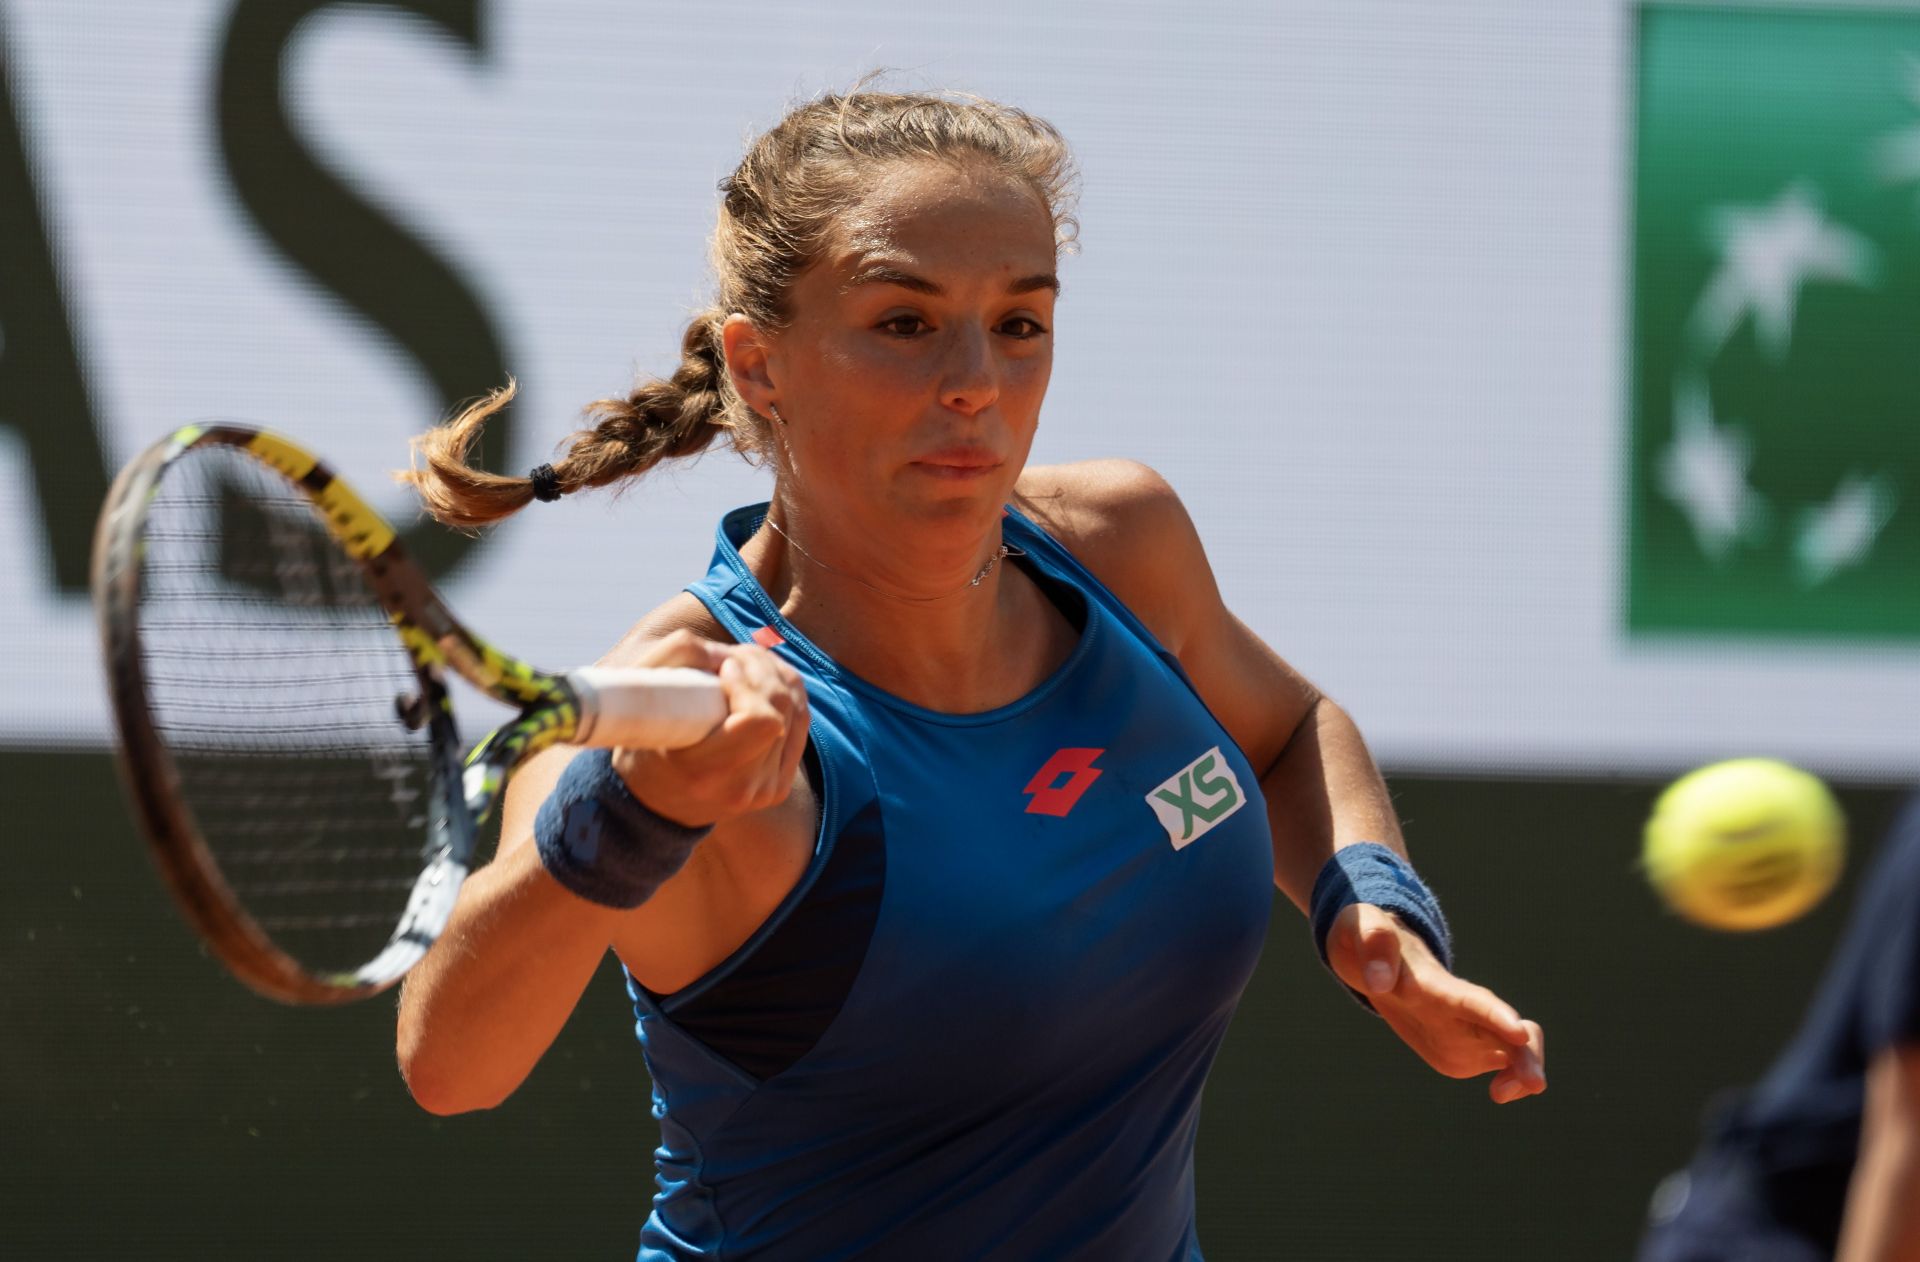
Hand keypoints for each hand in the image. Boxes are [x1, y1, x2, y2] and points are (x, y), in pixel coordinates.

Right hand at [608, 630, 809, 827]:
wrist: (658, 800)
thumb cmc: (644, 742)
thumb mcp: (642, 697)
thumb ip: (678, 657)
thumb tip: (729, 654)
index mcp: (706, 772)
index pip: (762, 720)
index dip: (748, 685)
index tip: (723, 671)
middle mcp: (743, 788)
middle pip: (782, 707)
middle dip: (761, 667)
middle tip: (732, 657)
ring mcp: (767, 790)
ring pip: (797, 710)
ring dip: (775, 675)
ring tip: (744, 665)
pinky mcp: (780, 785)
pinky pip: (800, 724)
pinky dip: (787, 694)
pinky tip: (763, 682)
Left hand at [1325, 903, 1545, 1104]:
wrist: (1371, 953)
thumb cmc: (1366, 936)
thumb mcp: (1360, 926)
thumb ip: (1373, 943)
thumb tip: (1380, 982)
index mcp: (1433, 982)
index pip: (1469, 998)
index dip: (1495, 1015)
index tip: (1519, 1032)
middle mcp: (1459, 1007)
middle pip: (1508, 1027)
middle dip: (1527, 1053)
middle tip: (1534, 1085)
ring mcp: (1465, 1028)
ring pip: (1513, 1049)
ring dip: (1522, 1072)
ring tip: (1503, 1094)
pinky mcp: (1462, 1047)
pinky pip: (1498, 1065)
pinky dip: (1511, 1082)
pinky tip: (1500, 1093)